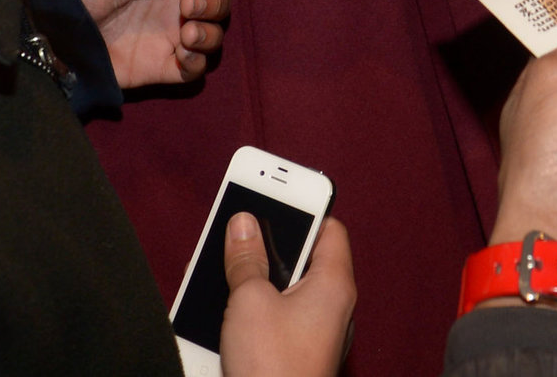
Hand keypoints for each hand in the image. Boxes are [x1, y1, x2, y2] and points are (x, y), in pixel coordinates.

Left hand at [73, 0, 228, 87]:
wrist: (58, 41)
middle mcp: (175, 8)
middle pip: (217, 3)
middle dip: (213, 3)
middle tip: (188, 6)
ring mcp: (171, 39)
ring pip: (213, 36)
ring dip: (210, 33)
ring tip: (187, 34)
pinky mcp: (163, 68)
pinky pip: (195, 70)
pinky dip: (197, 62)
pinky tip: (183, 55)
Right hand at [220, 213, 355, 376]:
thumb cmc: (274, 368)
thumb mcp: (250, 300)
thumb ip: (247, 259)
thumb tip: (243, 225)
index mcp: (333, 285)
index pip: (329, 228)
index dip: (303, 209)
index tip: (275, 197)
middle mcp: (331, 309)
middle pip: (302, 261)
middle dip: (267, 249)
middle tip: (240, 235)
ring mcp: (315, 335)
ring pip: (284, 293)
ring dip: (254, 283)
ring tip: (224, 272)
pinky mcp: (296, 355)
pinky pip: (276, 321)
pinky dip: (253, 312)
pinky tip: (223, 312)